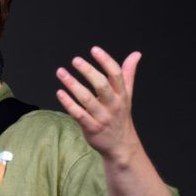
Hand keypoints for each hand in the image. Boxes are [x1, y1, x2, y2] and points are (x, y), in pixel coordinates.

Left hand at [55, 46, 142, 163]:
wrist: (121, 145)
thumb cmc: (121, 116)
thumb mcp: (127, 95)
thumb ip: (128, 74)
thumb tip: (136, 54)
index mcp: (122, 95)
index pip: (116, 74)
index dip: (106, 60)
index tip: (94, 49)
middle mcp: (113, 105)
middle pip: (101, 85)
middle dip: (88, 71)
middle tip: (75, 60)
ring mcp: (102, 117)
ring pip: (86, 99)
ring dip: (72, 84)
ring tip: (61, 72)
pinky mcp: (91, 128)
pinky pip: (78, 114)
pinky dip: (68, 103)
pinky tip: (60, 92)